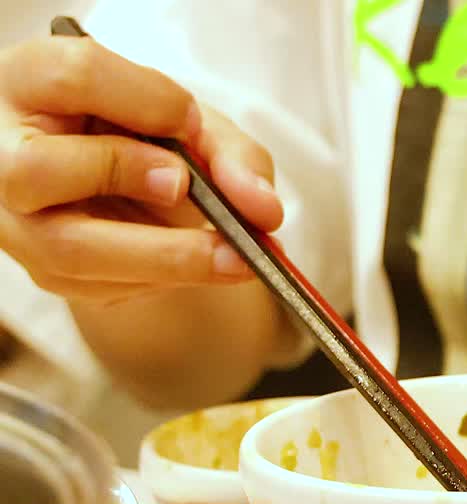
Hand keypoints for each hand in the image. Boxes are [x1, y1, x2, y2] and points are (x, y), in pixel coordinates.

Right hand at [0, 35, 281, 303]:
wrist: (128, 184)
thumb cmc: (149, 138)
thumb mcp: (193, 127)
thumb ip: (230, 154)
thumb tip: (263, 208)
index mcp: (31, 83)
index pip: (72, 77)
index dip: (139, 98)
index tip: (189, 121)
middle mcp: (2, 152)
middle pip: (37, 169)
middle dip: (121, 174)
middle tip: (186, 187)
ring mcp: (14, 220)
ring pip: (67, 249)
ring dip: (164, 255)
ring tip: (234, 257)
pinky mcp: (45, 272)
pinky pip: (101, 286)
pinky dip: (166, 278)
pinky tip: (205, 267)